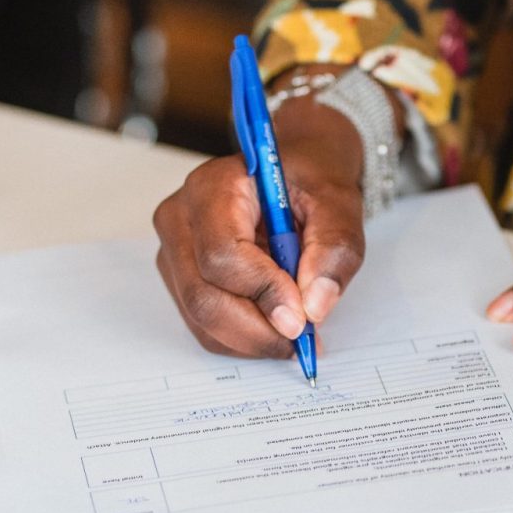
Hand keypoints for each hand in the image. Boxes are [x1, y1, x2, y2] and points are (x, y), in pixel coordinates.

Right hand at [153, 84, 368, 357]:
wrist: (292, 174)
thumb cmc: (308, 179)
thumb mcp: (338, 202)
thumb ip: (333, 249)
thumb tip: (315, 305)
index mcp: (212, 187)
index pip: (222, 254)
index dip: (263, 292)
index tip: (303, 315)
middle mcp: (180, 219)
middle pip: (203, 296)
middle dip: (257, 329)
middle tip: (304, 336)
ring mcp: (174, 252)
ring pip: (201, 319)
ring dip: (253, 337)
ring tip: (296, 327)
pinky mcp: (180, 279)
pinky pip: (203, 326)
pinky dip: (243, 338)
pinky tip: (275, 323)